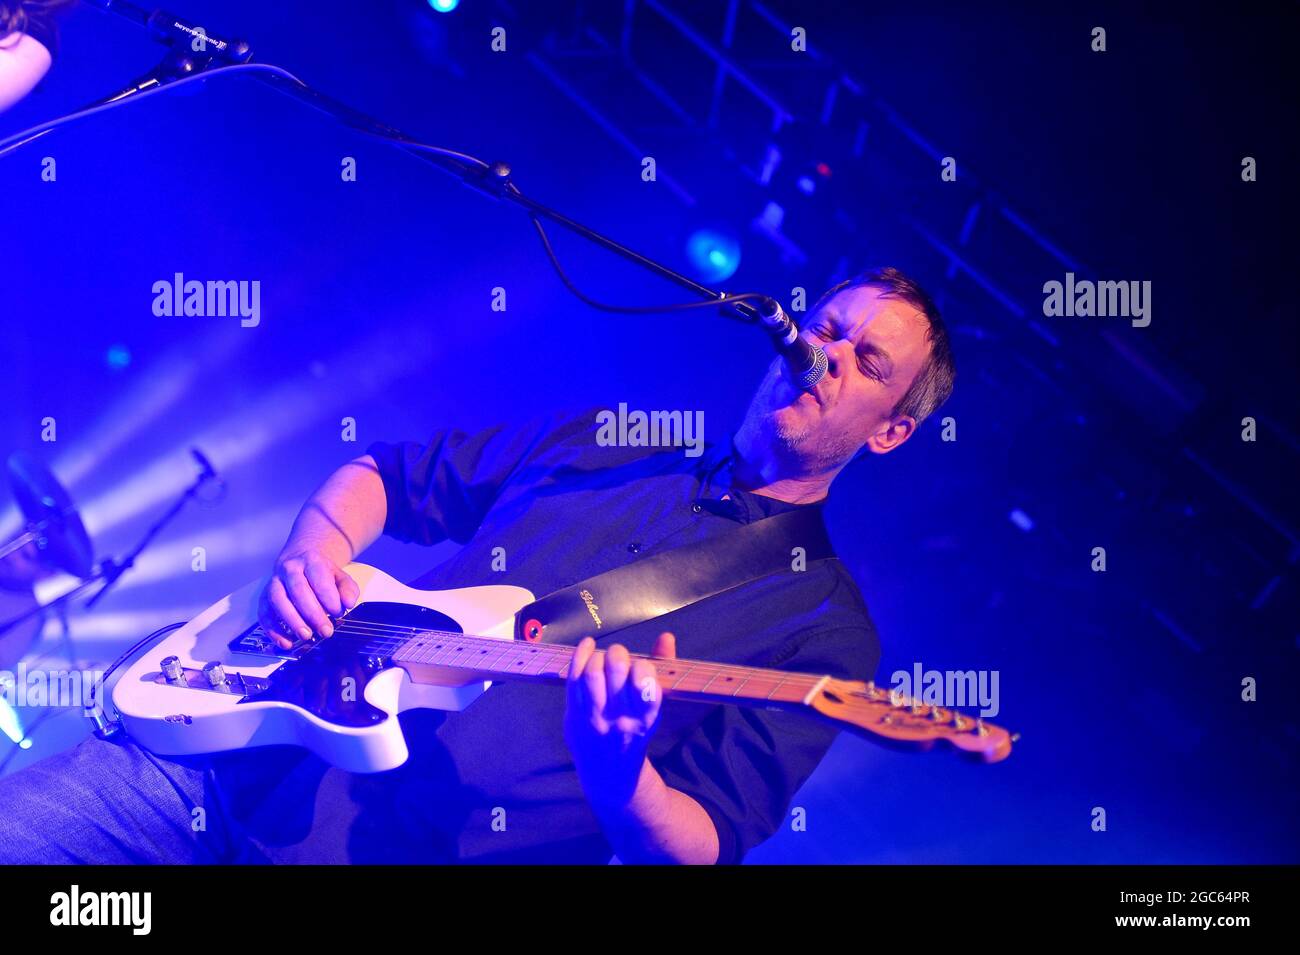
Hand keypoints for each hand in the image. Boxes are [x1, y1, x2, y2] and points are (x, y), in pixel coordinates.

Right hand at [257, 549, 359, 648]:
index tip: (338, 613)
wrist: (300, 557)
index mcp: (311, 561)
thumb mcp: (340, 575)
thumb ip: (348, 589)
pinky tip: (285, 642)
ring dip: (291, 621)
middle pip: (298, 590)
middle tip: (325, 631)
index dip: (328, 598)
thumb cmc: (321, 572)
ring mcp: (274, 582)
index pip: (319, 579)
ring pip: (277, 600)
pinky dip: (272, 630)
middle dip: (312, 613)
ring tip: (306, 636)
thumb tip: (349, 603)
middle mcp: (290, 569)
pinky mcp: (265, 596)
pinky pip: (264, 613)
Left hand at [564, 632, 675, 811]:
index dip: (641, 669)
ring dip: (598, 657)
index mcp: (646, 718)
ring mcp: (594, 719)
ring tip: (601, 659)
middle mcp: (620, 719)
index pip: (645, 683)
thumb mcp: (653, 708)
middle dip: (617, 654)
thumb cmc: (635, 730)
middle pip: (615, 670)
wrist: (610, 775)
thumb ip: (660, 669)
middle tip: (618, 655)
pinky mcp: (574, 717)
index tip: (637, 668)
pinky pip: (573, 680)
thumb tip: (666, 636)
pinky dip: (580, 655)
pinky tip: (587, 646)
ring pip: (592, 673)